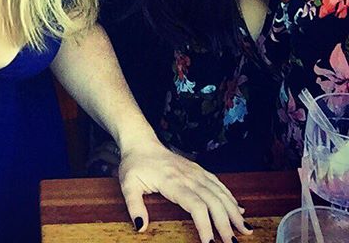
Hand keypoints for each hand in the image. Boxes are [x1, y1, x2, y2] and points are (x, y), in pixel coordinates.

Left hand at [118, 140, 251, 242]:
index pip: (195, 205)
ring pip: (220, 192)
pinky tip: (239, 210)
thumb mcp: (127, 184)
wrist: (141, 142)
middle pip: (213, 201)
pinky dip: (230, 198)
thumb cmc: (134, 164)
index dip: (205, 225)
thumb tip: (140, 226)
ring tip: (245, 230)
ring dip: (233, 212)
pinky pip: (218, 184)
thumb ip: (134, 205)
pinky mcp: (198, 170)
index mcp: (172, 181)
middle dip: (225, 224)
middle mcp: (188, 176)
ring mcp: (195, 172)